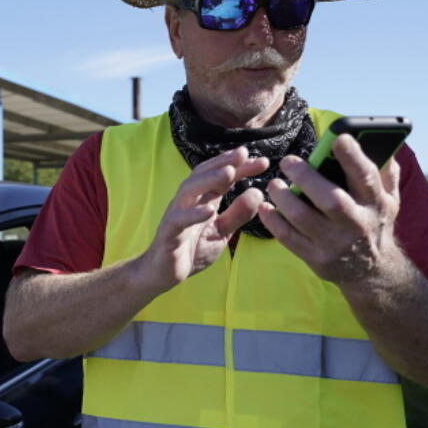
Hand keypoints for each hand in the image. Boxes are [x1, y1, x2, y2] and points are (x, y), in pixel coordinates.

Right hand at [136, 147, 268, 293]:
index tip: (263, 162)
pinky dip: (193, 214)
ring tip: (229, 172)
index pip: (221, 177)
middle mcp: (188, 202)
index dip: (241, 167)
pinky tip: (210, 210)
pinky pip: (178, 220)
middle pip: (202, 174)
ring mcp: (176, 215)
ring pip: (188, 190)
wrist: (164, 273)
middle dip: (223, 162)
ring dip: (208, 179)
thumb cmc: (192, 249)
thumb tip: (258, 193)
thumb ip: (238, 214)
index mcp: (202, 200)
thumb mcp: (222, 231)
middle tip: (244, 154)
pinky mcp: (168, 233)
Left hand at [258, 134, 405, 285]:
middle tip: (287, 162)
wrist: (371, 271)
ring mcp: (335, 243)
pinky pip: (288, 239)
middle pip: (330, 200)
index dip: (352, 157)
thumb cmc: (374, 223)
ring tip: (273, 184)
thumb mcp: (389, 200)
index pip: (366, 178)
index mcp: (375, 203)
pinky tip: (265, 207)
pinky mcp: (317, 258)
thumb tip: (381, 142)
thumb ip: (385, 173)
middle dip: (307, 178)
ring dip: (284, 198)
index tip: (337, 138)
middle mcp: (356, 224)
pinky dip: (273, 221)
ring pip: (303, 219)